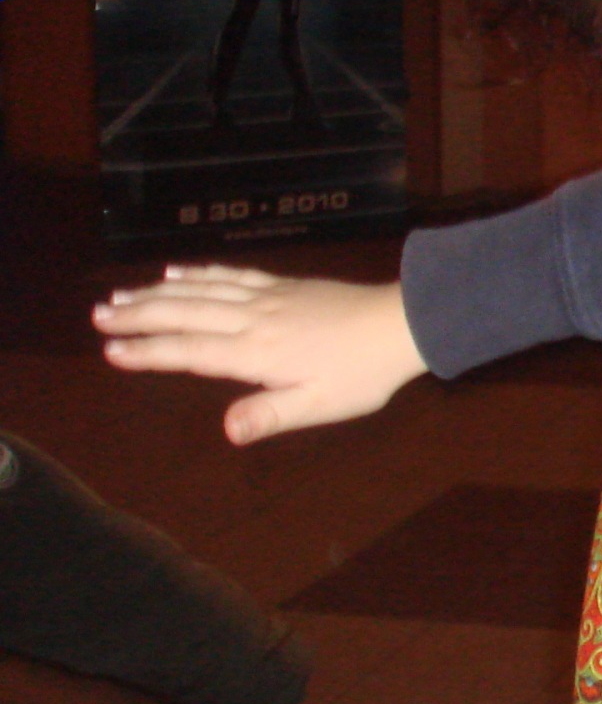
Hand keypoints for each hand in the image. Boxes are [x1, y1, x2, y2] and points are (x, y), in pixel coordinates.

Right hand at [94, 265, 427, 444]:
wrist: (401, 323)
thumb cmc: (362, 373)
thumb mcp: (320, 405)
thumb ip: (270, 416)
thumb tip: (226, 432)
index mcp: (256, 354)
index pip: (190, 351)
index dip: (149, 352)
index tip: (111, 351)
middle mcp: (253, 320)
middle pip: (185, 314)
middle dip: (139, 315)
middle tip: (98, 315)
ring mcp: (267, 298)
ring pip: (202, 290)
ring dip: (158, 292)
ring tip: (121, 293)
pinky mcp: (283, 285)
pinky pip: (232, 275)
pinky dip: (200, 273)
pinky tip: (178, 272)